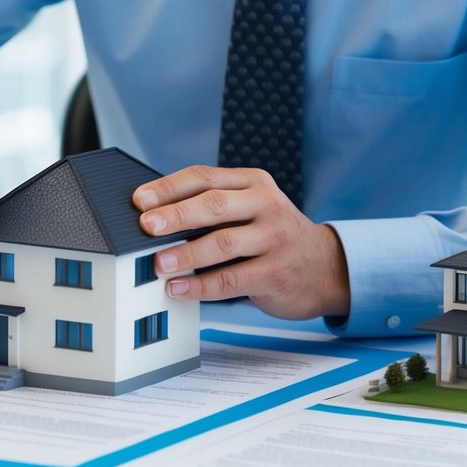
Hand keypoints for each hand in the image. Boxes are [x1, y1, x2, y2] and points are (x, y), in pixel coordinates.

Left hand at [132, 165, 350, 319]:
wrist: (326, 267)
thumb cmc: (273, 236)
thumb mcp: (250, 209)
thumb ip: (212, 207)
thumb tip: (154, 217)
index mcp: (253, 183)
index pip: (204, 177)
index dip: (168, 188)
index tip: (140, 200)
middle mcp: (267, 205)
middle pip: (215, 205)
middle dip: (176, 215)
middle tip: (146, 226)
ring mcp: (275, 239)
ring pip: (224, 242)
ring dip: (187, 254)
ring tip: (159, 264)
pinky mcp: (277, 272)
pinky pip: (233, 279)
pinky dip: (202, 286)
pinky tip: (179, 289)